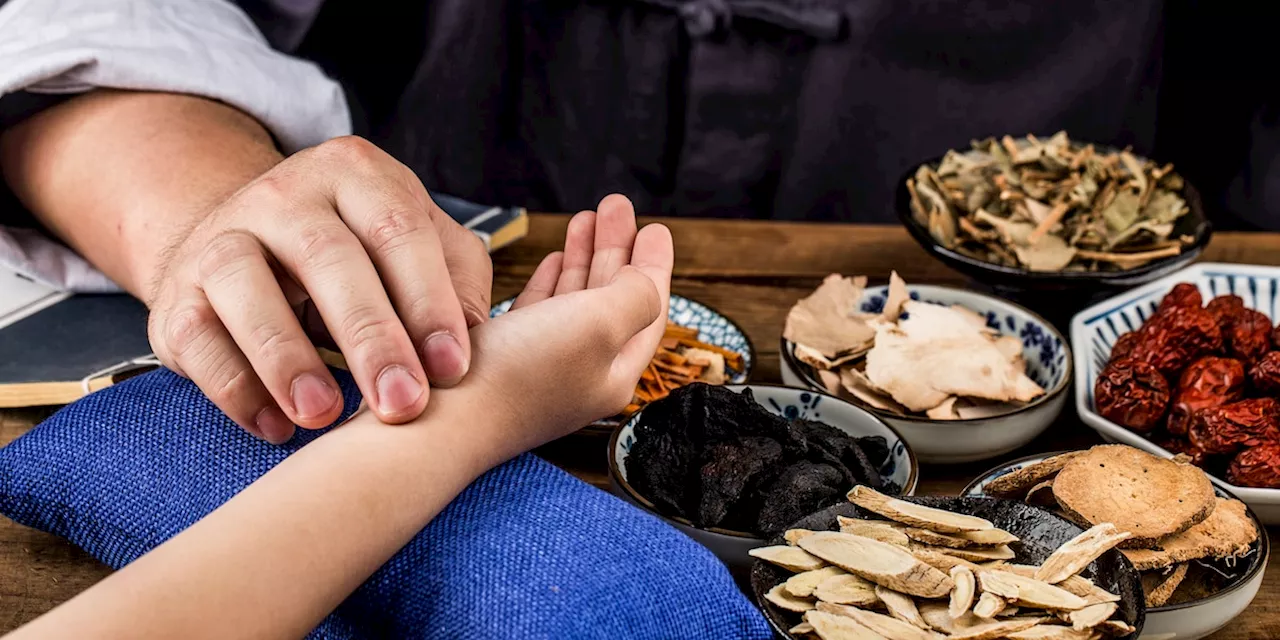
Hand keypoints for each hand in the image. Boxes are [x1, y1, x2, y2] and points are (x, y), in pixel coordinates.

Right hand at [146, 136, 491, 441]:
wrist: (247, 243)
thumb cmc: (358, 256)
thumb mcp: (415, 250)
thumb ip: (455, 285)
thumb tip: (471, 350)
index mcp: (357, 174)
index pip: (398, 230)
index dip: (428, 301)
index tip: (453, 368)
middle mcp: (285, 195)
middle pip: (329, 257)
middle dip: (370, 338)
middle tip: (403, 404)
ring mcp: (223, 238)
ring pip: (246, 286)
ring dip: (287, 357)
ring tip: (325, 416)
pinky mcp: (177, 294)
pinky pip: (197, 337)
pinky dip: (234, 386)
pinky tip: (275, 425)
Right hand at [465, 194, 672, 455]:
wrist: (435, 421)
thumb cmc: (516, 375)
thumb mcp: (597, 324)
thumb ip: (634, 296)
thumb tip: (646, 281)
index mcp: (614, 372)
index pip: (647, 309)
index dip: (653, 264)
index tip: (656, 226)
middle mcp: (581, 375)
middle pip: (613, 301)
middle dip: (617, 249)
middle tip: (615, 206)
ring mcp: (541, 370)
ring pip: (576, 302)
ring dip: (584, 257)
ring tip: (585, 218)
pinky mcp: (502, 364)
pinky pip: (540, 313)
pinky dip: (551, 281)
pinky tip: (553, 260)